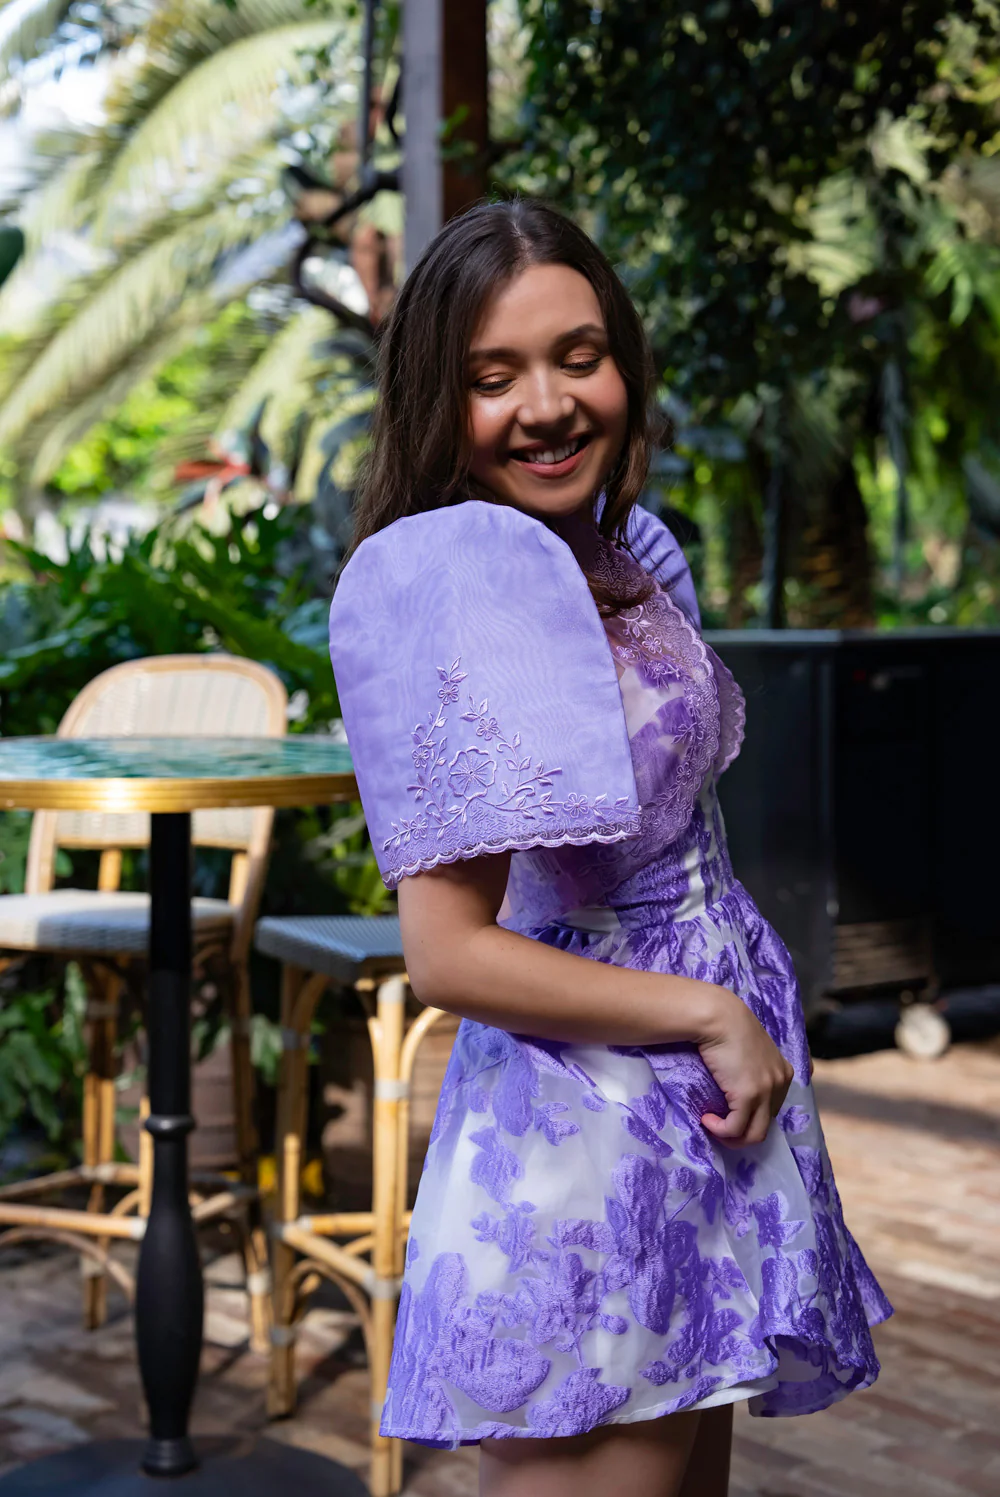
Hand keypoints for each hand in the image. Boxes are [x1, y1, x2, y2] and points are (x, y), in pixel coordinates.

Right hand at [695, 987, 793, 1148]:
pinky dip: (720, 1130)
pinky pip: (736, 1128)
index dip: (754, 1116)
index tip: (735, 1114)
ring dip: (733, 1138)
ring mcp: (767, 1090)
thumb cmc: (727, 1027)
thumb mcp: (749, 1049)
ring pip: (755, 1134)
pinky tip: (707, 1119)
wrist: (718, 1016)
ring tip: (714, 1128)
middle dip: (743, 1131)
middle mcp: (780, 1083)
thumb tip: (737, 1086)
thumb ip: (753, 1067)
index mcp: (783, 1072)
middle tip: (721, 1127)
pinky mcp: (748, 1095)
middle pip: (766, 1125)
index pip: (774, 1109)